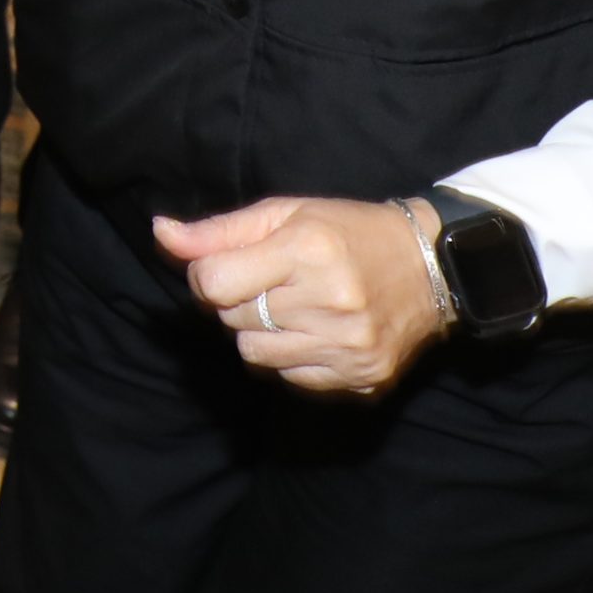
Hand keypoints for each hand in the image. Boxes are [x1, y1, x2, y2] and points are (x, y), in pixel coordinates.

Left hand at [155, 196, 450, 395]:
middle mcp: (329, 301)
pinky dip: (290, 359)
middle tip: (270, 283)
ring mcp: (348, 346)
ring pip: (255, 355)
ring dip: (260, 333)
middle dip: (236, 302)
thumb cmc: (348, 232)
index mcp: (306, 251)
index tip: (228, 267)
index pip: (213, 284)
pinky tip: (316, 333)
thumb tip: (160, 233)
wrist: (433, 269)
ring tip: (292, 309)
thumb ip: (217, 231)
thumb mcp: (284, 214)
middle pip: (232, 319)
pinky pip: (290, 379)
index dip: (207, 277)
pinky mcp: (361, 378)